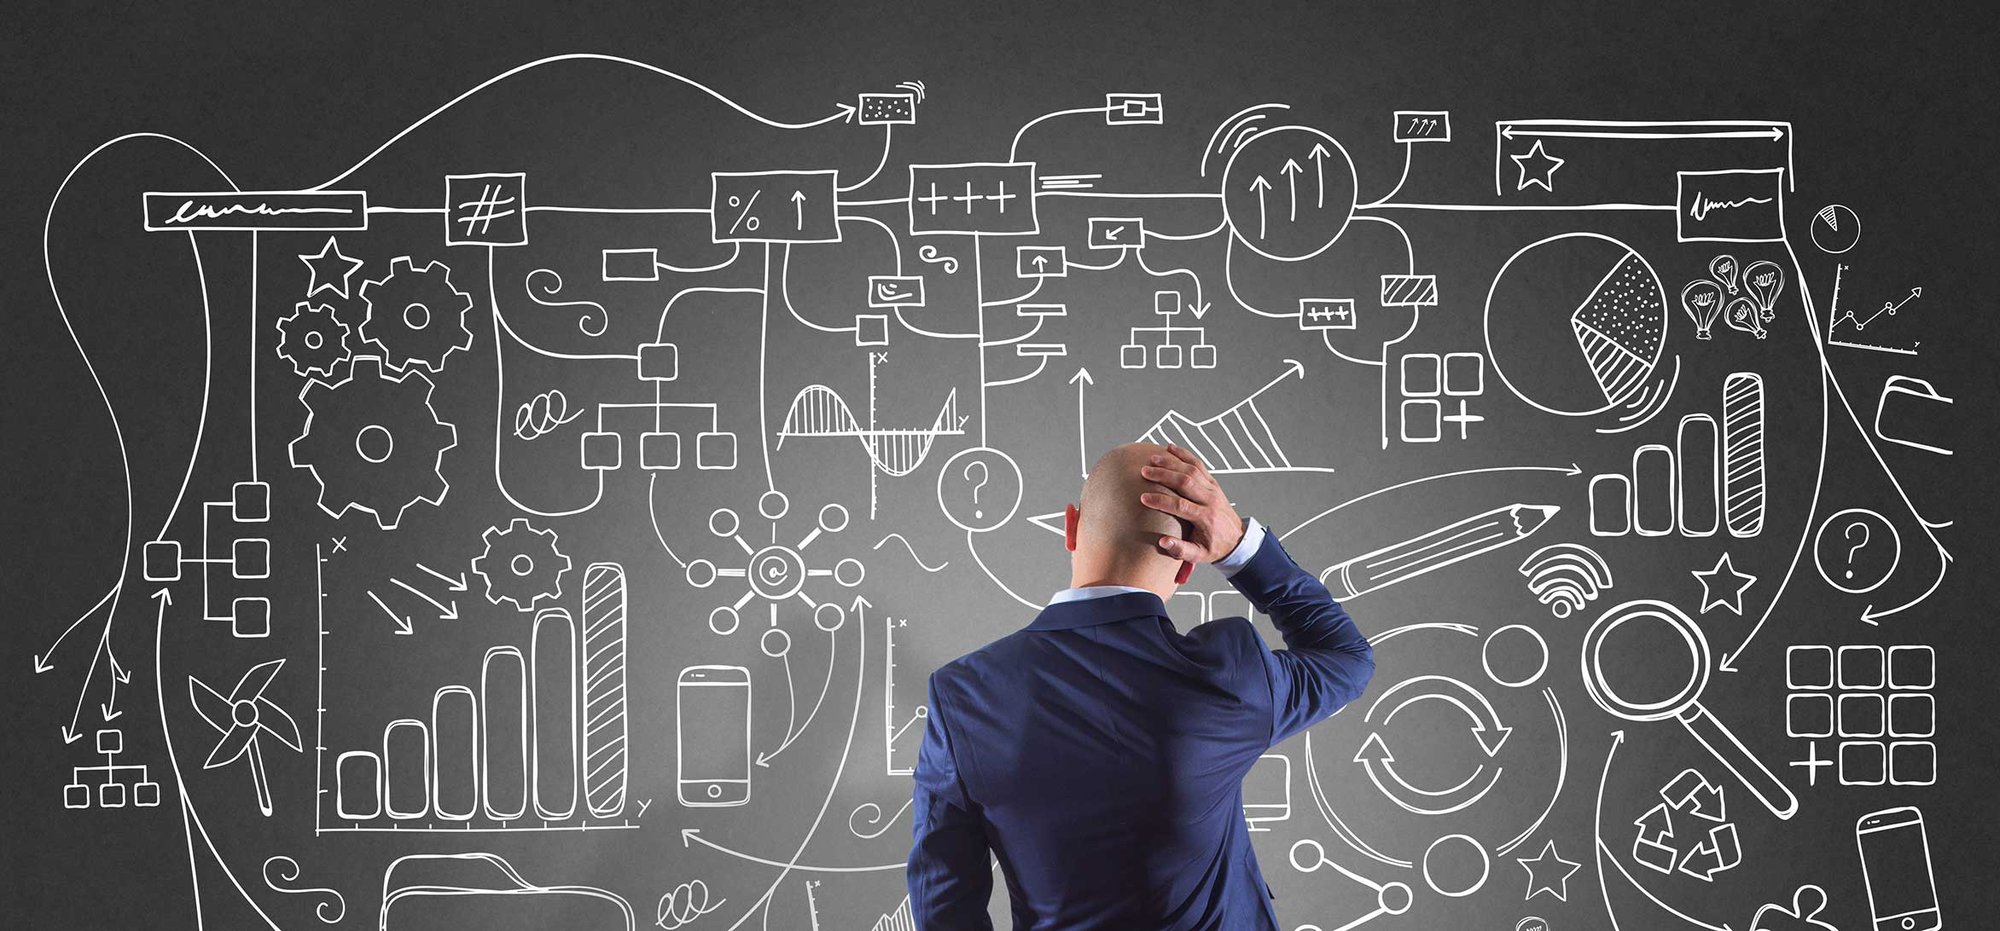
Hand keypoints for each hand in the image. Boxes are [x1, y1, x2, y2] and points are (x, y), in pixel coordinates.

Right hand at [1139, 445, 1245, 563]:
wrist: (1237, 538)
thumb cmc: (1215, 547)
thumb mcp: (1200, 555)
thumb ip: (1180, 550)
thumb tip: (1162, 541)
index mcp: (1206, 518)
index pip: (1180, 506)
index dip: (1161, 501)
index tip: (1144, 498)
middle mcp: (1210, 499)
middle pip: (1185, 482)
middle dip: (1163, 475)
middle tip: (1144, 471)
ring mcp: (1212, 488)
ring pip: (1191, 469)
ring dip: (1171, 462)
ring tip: (1152, 459)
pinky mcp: (1212, 482)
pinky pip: (1198, 464)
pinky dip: (1184, 454)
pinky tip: (1170, 448)